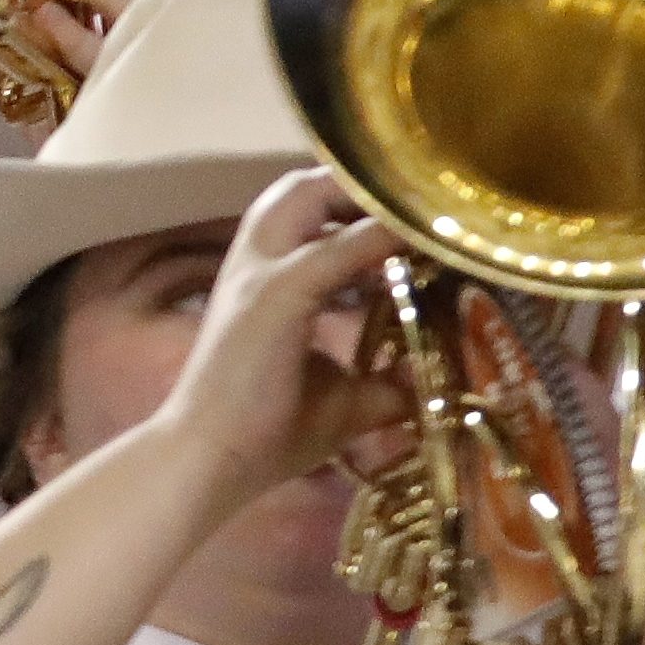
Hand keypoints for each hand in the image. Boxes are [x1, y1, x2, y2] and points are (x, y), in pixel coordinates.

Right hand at [153, 167, 407, 506]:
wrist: (212, 458)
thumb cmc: (265, 433)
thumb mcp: (340, 402)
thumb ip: (382, 386)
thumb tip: (432, 388)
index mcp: (262, 282)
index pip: (302, 216)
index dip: (352, 206)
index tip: (408, 218)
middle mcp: (255, 263)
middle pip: (298, 189)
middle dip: (353, 186)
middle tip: (409, 203)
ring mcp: (262, 274)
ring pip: (307, 198)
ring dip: (362, 198)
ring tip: (412, 212)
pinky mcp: (278, 295)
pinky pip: (336, 251)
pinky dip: (377, 237)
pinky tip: (415, 237)